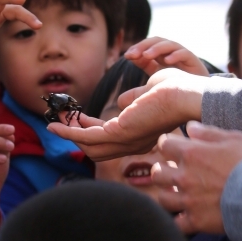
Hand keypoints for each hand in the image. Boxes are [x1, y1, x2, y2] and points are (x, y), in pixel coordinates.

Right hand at [47, 68, 206, 160]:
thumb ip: (135, 100)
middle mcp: (133, 145)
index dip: (91, 132)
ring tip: (54, 124)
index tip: (77, 121)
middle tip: (60, 123)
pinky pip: (88, 137)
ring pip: (89, 146)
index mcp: (141, 138)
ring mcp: (126, 141)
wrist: (187, 93)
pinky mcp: (119, 133)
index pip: (110, 141)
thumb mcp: (150, 95)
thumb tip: (124, 102)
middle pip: (97, 149)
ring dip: (69, 135)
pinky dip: (70, 132)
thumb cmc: (176, 91)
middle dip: (76, 137)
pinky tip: (56, 125)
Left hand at [124, 37, 208, 76]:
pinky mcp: (194, 61)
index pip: (148, 45)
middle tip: (132, 54)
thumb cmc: (177, 84)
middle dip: (144, 46)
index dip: (137, 48)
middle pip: (157, 41)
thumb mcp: (157, 74)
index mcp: (162, 54)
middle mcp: (171, 52)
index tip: (127, 56)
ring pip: (169, 45)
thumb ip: (146, 64)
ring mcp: (182, 55)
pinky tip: (167, 60)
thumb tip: (131, 57)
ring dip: (157, 48)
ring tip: (146, 55)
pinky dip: (176, 55)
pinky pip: (184, 53)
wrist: (197, 93)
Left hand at [151, 121, 241, 232]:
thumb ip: (209, 133)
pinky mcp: (196, 221)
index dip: (169, 145)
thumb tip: (190, 127)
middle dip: (163, 170)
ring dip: (169, 195)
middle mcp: (185, 177)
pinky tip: (185, 217)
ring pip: (163, 198)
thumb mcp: (235, 139)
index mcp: (192, 154)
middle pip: (157, 172)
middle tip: (174, 172)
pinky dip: (179, 221)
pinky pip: (177, 224)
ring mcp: (189, 200)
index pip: (164, 144)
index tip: (175, 148)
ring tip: (178, 194)